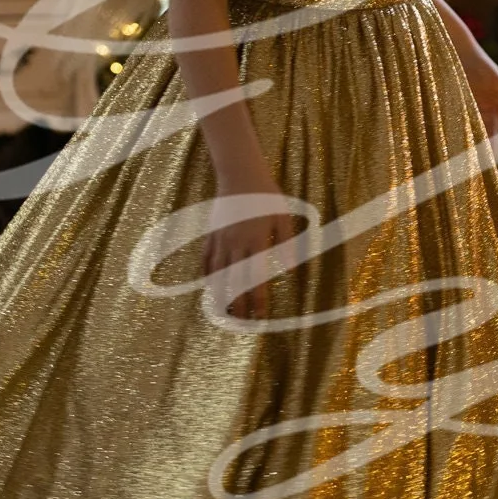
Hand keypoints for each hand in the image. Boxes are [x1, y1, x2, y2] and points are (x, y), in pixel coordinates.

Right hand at [203, 202, 297, 319]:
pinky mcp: (211, 234)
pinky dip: (207, 275)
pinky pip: (207, 259)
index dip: (257, 300)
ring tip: (223, 312)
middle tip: (241, 323)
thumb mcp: (283, 218)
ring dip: (220, 295)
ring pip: (217, 274)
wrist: (240, 175)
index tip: (260, 317)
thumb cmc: (266, 196)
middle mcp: (236, 245)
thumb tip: (291, 270)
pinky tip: (209, 286)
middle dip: (238, 305)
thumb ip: (287, 244)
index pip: (256, 279)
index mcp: (256, 242)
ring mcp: (220, 240)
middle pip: (234, 282)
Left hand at [465, 54, 497, 143]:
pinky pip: (473, 123)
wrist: (460, 55)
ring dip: (487, 140)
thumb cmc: (482, 66)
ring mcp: (482, 106)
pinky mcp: (467, 106)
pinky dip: (473, 133)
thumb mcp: (496, 81)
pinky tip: (471, 142)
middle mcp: (496, 104)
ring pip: (487, 127)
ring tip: (484, 154)